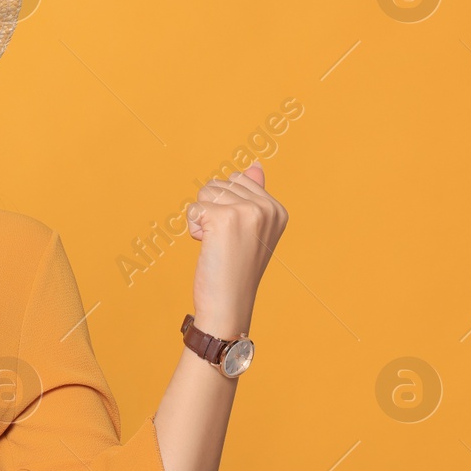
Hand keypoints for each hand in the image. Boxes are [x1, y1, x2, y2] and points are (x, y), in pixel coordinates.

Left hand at [185, 161, 287, 336]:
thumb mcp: (251, 230)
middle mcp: (267, 207)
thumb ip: (253, 196)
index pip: (237, 180)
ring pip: (205, 192)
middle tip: (225, 242)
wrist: (229, 304)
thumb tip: (254, 165)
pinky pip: (194, 208)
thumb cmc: (235, 270)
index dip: (225, 206)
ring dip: (202, 218)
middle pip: (219, 184)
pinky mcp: (224, 218)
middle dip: (212, 211)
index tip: (235, 235)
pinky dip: (193, 228)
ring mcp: (247, 211)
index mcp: (277, 209)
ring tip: (217, 244)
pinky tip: (206, 246)